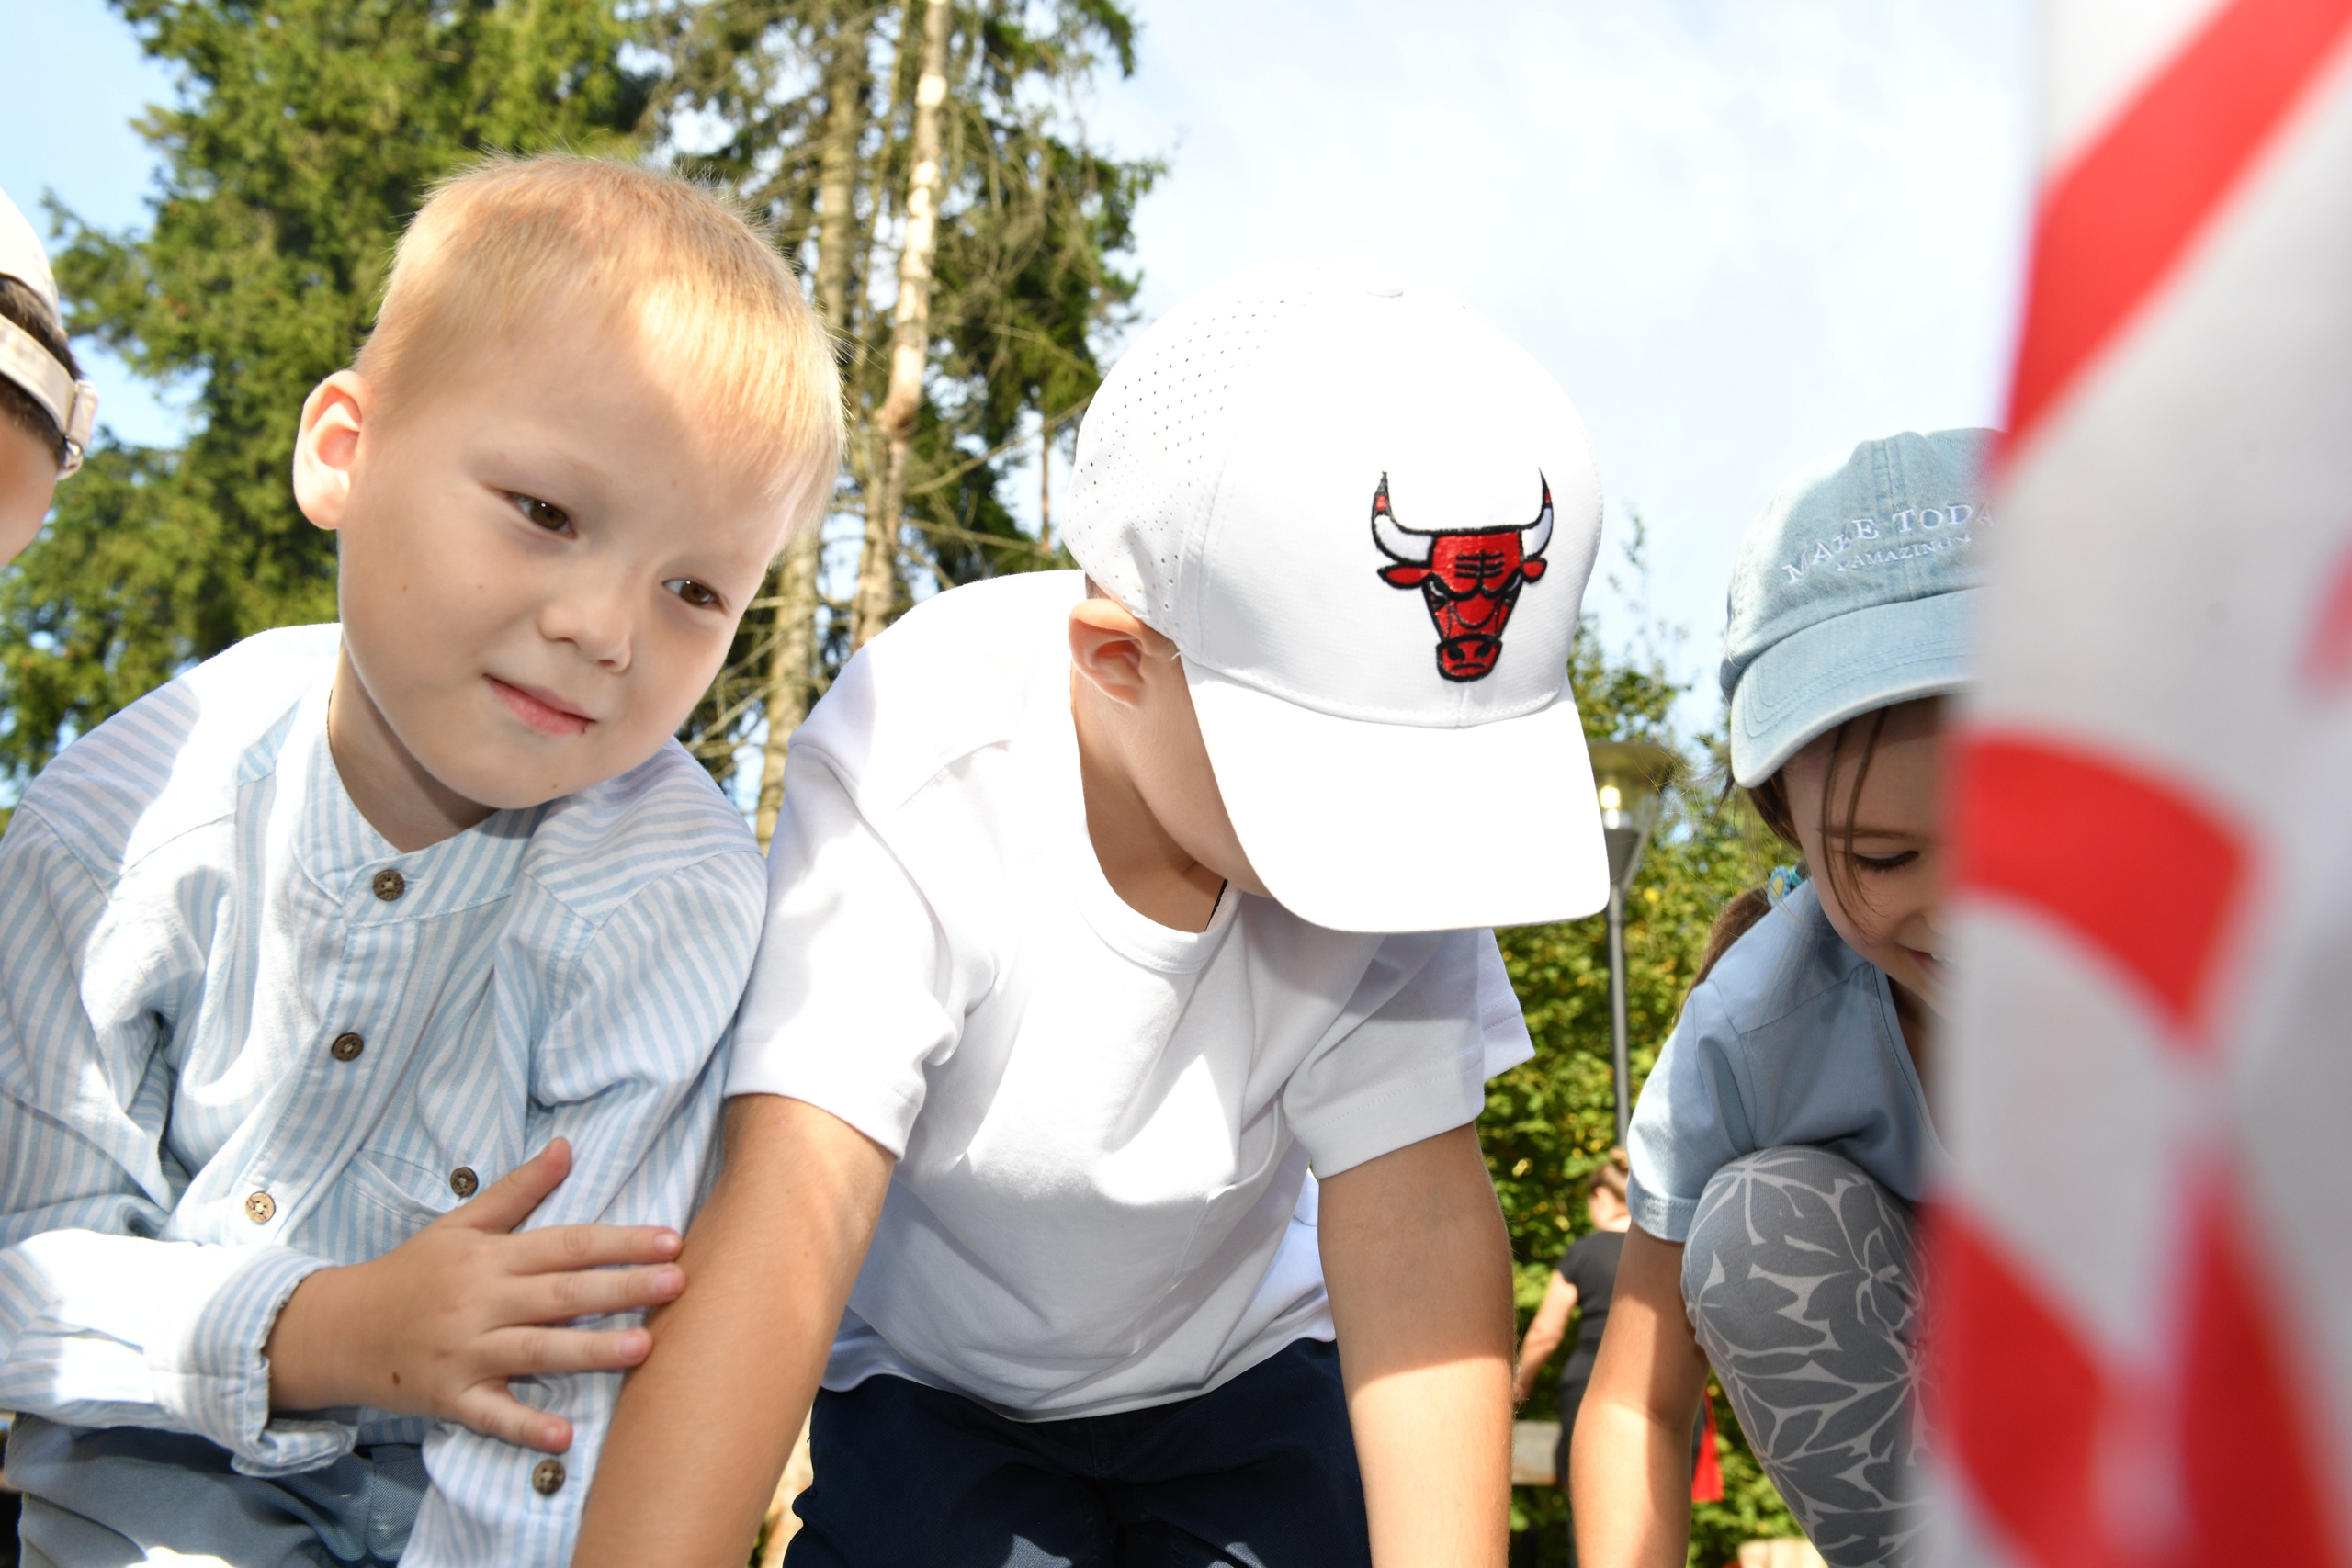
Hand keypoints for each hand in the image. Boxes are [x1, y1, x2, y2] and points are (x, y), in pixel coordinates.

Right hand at [264, 1138, 685, 1452]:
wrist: (338, 1329)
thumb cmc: (410, 1273)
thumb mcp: (459, 1225)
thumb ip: (518, 1190)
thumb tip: (566, 1145)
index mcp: (488, 1257)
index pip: (565, 1245)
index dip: (619, 1242)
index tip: (671, 1240)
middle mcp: (479, 1302)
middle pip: (559, 1294)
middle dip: (621, 1288)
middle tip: (677, 1283)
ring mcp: (463, 1353)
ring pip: (534, 1351)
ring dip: (589, 1351)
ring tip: (643, 1347)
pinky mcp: (448, 1397)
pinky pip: (491, 1414)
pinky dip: (525, 1426)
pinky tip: (565, 1436)